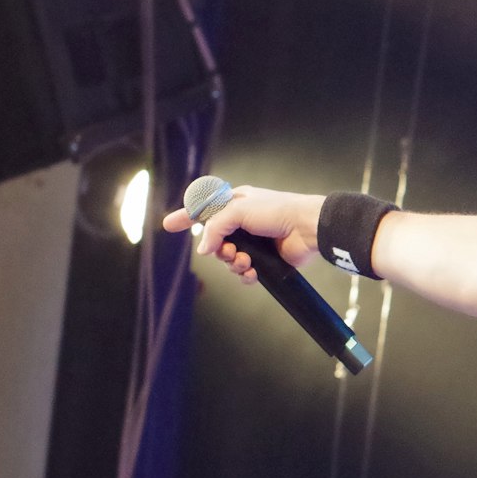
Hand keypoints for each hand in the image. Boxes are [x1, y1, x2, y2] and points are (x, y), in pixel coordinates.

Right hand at [162, 185, 321, 284]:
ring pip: (228, 259)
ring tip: (245, 260)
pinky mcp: (265, 259)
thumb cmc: (277, 211)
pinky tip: (252, 272)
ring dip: (233, 263)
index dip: (185, 218)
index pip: (203, 210)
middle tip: (229, 250)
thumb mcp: (238, 210)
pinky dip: (245, 274)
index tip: (168, 225)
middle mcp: (243, 222)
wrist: (308, 228)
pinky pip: (245, 272)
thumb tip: (204, 250)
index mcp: (235, 203)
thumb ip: (215, 228)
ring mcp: (254, 242)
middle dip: (218, 250)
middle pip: (215, 241)